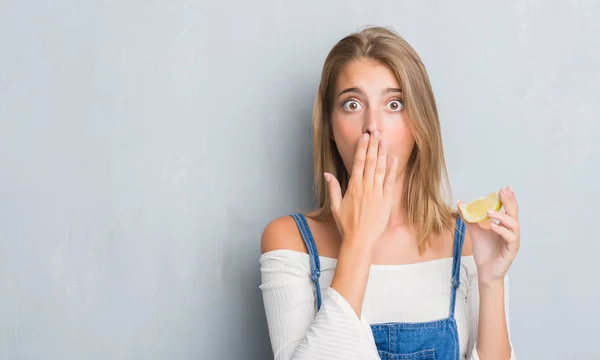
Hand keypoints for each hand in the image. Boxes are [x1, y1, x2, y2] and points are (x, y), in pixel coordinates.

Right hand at [324, 130, 397, 248]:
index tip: (364, 137)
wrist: (360, 240)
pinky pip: (389, 181)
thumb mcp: (335, 206)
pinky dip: (392, 169)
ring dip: (382, 154)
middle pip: (369, 162)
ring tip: (383, 140)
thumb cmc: (347, 225)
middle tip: (375, 131)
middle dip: (372, 145)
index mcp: (353, 187)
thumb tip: (328, 174)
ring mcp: (377, 193)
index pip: (358, 163)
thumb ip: (333, 188)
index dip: (361, 148)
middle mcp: (366, 187)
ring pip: (380, 169)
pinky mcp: (386, 200)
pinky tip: (393, 158)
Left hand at [458, 186, 519, 284]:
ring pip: (513, 225)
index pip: (509, 209)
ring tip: (489, 211)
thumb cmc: (484, 251)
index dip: (507, 198)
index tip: (502, 188)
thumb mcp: (474, 231)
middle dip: (509, 201)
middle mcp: (511, 231)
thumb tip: (460, 203)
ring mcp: (513, 240)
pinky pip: (510, 238)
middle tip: (503, 191)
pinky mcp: (511, 250)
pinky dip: (501, 231)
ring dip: (502, 216)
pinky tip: (492, 226)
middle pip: (514, 213)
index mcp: (505, 226)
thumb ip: (469, 217)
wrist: (485, 271)